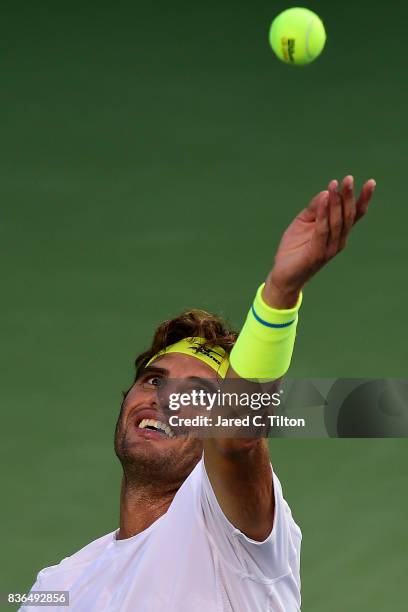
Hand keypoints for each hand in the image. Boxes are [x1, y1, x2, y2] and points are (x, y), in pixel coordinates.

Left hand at [264, 176, 375, 307]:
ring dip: (336, 202)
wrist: (283, 275)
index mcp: (337, 233)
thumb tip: (326, 192)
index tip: (371, 182)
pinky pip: (322, 230)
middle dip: (349, 196)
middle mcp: (338, 241)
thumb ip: (314, 208)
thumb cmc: (294, 248)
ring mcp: (329, 248)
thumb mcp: (303, 222)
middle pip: (348, 216)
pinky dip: (324, 214)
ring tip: (334, 185)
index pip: (354, 215)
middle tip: (349, 179)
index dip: (363, 199)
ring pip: (336, 222)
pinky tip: (324, 199)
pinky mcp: (317, 253)